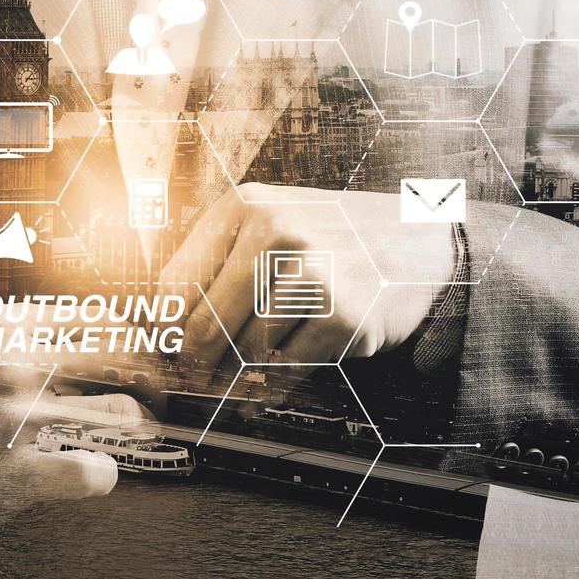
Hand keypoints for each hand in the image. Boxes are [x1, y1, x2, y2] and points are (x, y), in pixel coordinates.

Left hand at [158, 184, 454, 369]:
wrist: (416, 240)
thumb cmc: (328, 237)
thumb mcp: (270, 222)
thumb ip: (218, 260)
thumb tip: (163, 325)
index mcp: (246, 206)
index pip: (176, 283)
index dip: (168, 326)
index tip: (169, 345)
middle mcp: (278, 232)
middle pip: (206, 323)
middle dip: (199, 358)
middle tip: (200, 373)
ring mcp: (315, 272)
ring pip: (247, 349)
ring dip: (247, 367)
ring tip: (259, 356)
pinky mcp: (346, 315)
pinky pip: (290, 365)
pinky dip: (287, 370)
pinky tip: (301, 349)